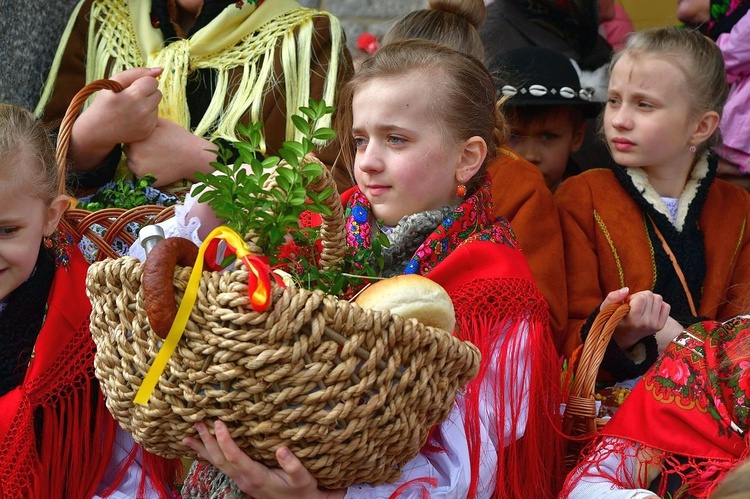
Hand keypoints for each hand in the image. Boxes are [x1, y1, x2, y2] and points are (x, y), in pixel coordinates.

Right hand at [70, 67, 162, 169]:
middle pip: (158, 93)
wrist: (97, 129)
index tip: (131, 88)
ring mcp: (146, 123)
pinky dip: (147, 115)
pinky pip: (155, 117)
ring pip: (157, 105)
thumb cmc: (105, 101)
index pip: (152, 81)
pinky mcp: (148, 131)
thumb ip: (138, 73)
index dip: (142, 82)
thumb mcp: (115, 81)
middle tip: (131, 98)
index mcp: (134, 95)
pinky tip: (134, 117)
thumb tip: (160, 69)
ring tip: (131, 108)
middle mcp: (142, 110)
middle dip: (147, 93)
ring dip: (147, 104)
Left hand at [124, 118, 215, 185]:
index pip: (127, 138)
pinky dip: (146, 171)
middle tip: (153, 148)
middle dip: (136, 149)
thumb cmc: (179, 138)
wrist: (194, 157)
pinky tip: (159, 166)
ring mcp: (140, 170)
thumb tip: (134, 117)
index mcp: (136, 140)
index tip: (148, 139)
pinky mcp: (147, 180)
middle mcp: (134, 155)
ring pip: (131, 164)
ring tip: (156, 157)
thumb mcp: (162, 123)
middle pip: (127, 152)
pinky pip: (140, 175)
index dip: (136, 138)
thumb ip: (145, 121)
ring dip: (139, 161)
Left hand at [184, 421, 344, 498]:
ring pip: (217, 464)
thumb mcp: (302, 478)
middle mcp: (244, 479)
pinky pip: (222, 466)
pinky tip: (202, 451)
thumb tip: (282, 450)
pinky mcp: (243, 479)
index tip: (218, 423)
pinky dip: (210, 456)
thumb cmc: (302, 490)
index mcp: (256, 476)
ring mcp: (241, 480)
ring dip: (203, 449)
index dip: (224, 440)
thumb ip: (292, 465)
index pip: (234, 457)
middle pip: (220, 459)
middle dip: (207, 441)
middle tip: (197, 424)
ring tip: (188, 438)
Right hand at [602, 288, 670, 349]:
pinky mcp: (660, 326)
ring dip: (649, 300)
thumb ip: (612, 297)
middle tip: (632, 305)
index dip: (633, 297)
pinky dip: (657, 305)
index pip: (642, 298)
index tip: (626, 304)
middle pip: (650, 296)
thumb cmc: (612, 320)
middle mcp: (645, 324)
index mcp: (632, 320)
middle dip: (640, 296)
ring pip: (658, 299)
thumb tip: (626, 289)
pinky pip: (666, 306)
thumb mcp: (606, 308)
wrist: (621, 338)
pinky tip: (648, 310)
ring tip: (640, 307)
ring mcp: (654, 326)